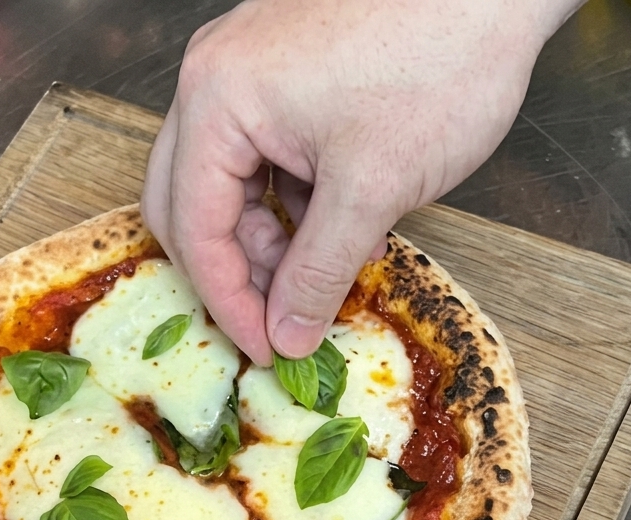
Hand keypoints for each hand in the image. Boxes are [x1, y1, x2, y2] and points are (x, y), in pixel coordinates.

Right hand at [142, 0, 582, 362]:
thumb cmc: (441, 58)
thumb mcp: (371, 189)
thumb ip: (317, 274)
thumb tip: (287, 337)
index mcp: (216, 101)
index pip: (195, 230)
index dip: (229, 304)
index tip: (267, 350)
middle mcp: (215, 81)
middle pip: (190, 207)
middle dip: (236, 273)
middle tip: (282, 319)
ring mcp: (249, 72)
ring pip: (229, 187)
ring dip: (272, 242)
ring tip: (333, 267)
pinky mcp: (286, 74)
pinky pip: (266, 160)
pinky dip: (297, 205)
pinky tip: (347, 226)